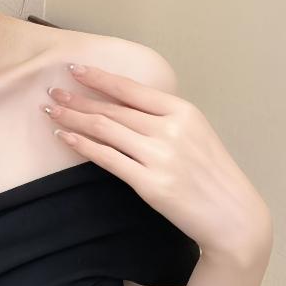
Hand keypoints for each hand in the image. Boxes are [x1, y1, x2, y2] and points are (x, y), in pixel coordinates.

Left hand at [42, 63, 272, 267]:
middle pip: (112, 109)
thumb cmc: (211, 173)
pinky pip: (106, 158)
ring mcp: (160, 157)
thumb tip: (119, 101)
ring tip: (52, 111)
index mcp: (183, 111)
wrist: (234, 217)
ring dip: (73, 118)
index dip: (99, 77)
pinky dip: (81, 145)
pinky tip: (64, 137)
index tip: (74, 69)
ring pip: (105, 129)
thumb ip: (162, 116)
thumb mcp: (195, 133)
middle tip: (52, 92)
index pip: (131, 88)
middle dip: (78, 99)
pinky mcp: (150, 183)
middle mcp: (171, 129)